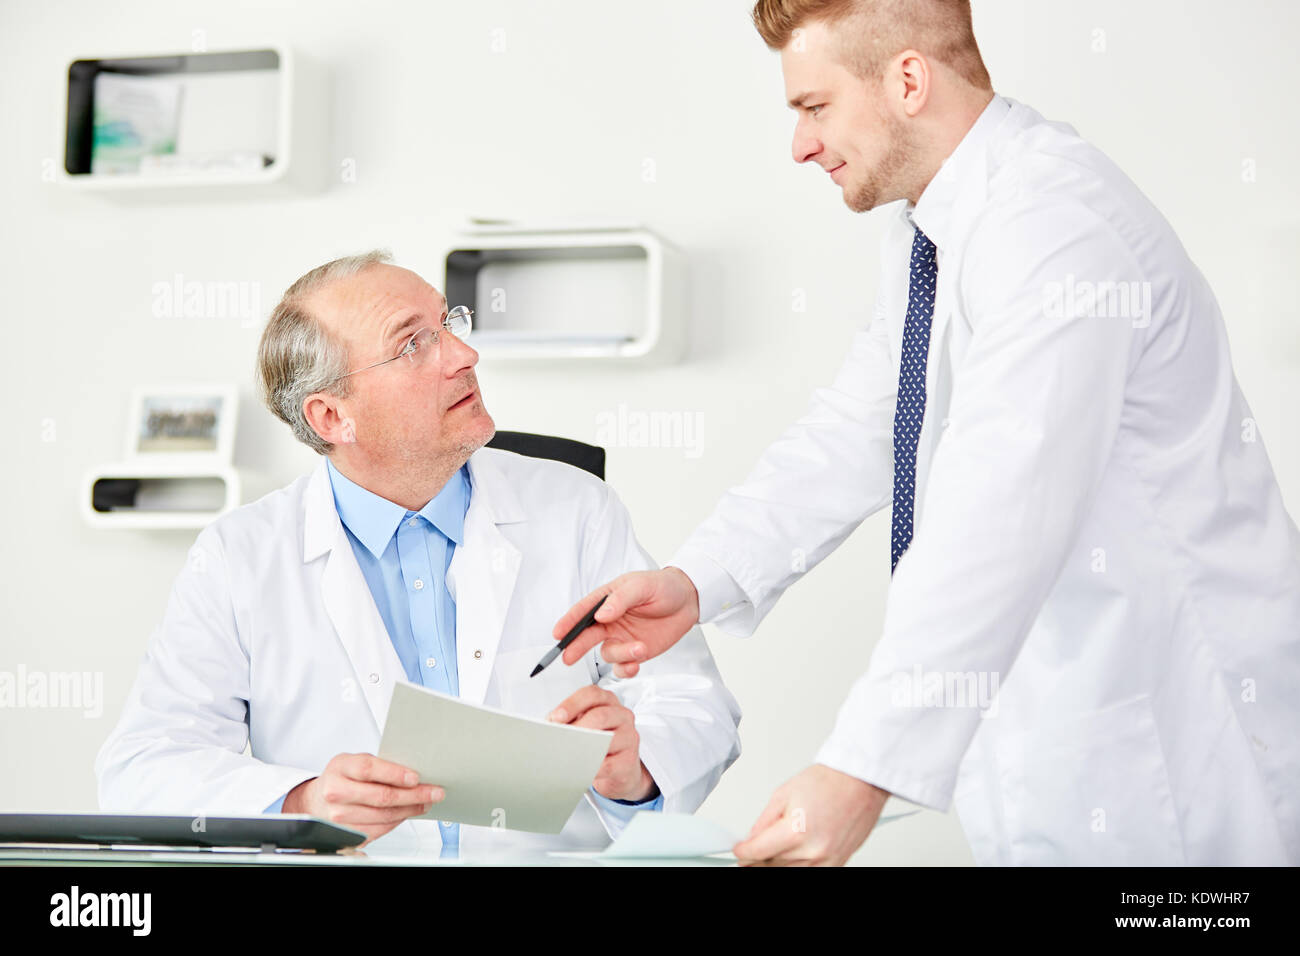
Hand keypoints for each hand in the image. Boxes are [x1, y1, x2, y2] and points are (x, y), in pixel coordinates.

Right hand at [281, 752, 444, 845]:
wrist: (315, 801)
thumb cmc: (341, 778)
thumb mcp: (353, 762)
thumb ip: (378, 765)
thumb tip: (413, 774)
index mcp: (340, 767)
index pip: (369, 769)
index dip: (395, 774)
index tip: (416, 777)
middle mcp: (336, 792)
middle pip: (381, 796)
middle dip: (414, 795)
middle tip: (434, 792)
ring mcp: (339, 816)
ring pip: (383, 815)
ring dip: (410, 810)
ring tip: (426, 802)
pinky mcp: (346, 834)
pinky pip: (379, 829)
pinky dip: (398, 821)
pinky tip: (408, 813)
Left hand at [549, 686, 657, 802]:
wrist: (621, 769)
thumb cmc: (599, 743)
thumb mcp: (586, 725)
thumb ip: (570, 721)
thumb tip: (551, 726)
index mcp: (608, 702)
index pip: (592, 694)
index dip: (571, 704)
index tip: (555, 718)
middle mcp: (622, 716)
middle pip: (599, 716)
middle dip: (575, 728)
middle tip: (558, 739)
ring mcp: (629, 737)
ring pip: (605, 740)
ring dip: (581, 749)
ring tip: (565, 755)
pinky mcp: (629, 760)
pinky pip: (606, 764)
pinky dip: (589, 768)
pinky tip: (579, 769)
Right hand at [553, 567, 699, 677]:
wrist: (689, 601)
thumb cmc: (663, 586)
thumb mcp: (641, 586)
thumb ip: (620, 600)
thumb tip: (601, 614)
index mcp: (607, 600)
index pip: (583, 611)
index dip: (568, 623)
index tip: (557, 634)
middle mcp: (610, 620)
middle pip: (586, 636)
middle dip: (576, 647)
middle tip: (568, 657)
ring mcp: (622, 637)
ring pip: (608, 653)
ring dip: (620, 655)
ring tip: (640, 648)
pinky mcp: (635, 652)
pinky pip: (623, 666)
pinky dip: (626, 669)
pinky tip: (636, 664)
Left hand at [732, 764, 889, 865]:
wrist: (860, 782)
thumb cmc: (828, 782)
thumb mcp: (783, 794)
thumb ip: (764, 821)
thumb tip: (752, 839)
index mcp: (796, 832)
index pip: (758, 852)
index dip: (743, 853)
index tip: (739, 851)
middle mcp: (813, 851)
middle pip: (772, 865)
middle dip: (758, 859)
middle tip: (751, 852)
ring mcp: (827, 860)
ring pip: (790, 872)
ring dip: (777, 864)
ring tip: (773, 849)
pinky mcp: (838, 863)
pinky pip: (810, 872)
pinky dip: (797, 865)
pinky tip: (793, 853)